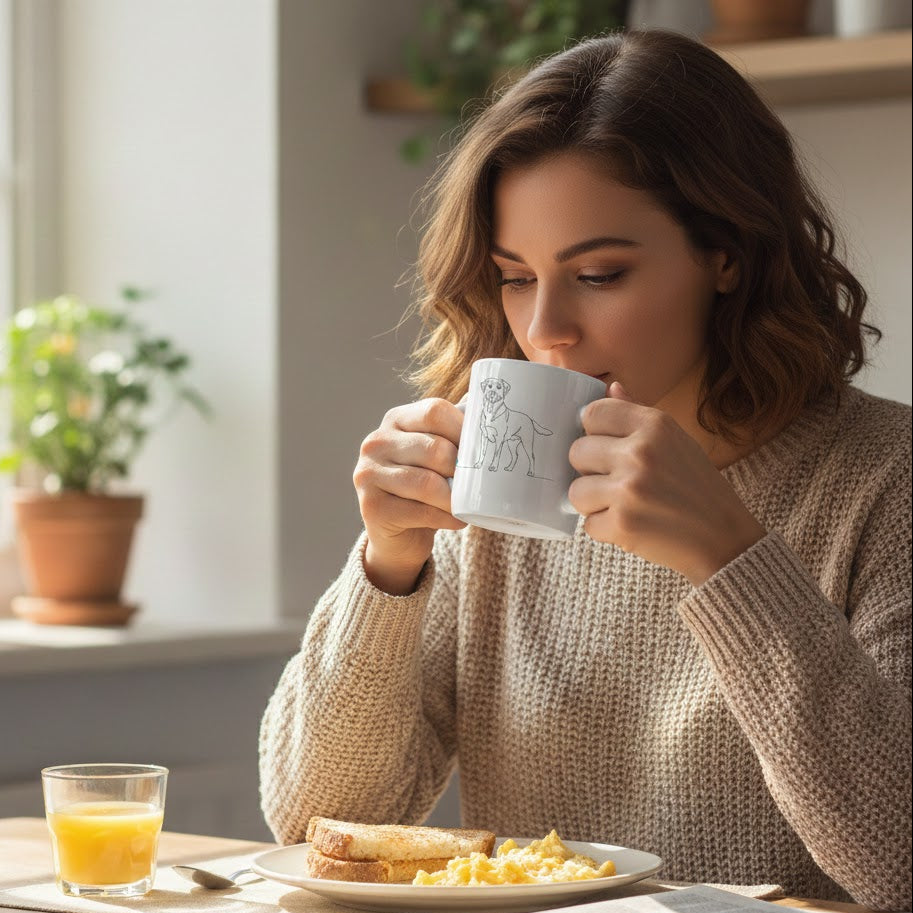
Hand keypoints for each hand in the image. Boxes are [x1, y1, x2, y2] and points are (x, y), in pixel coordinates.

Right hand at [354, 398, 466, 594]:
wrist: (398, 533)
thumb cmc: (425, 488)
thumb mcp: (435, 455)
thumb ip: (455, 436)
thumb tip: (496, 418)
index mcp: (396, 420)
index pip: (434, 411)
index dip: (464, 430)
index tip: (481, 450)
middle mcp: (376, 443)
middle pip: (434, 449)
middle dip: (461, 470)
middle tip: (476, 484)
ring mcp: (368, 474)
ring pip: (427, 483)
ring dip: (455, 499)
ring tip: (467, 505)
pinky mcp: (371, 507)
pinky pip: (420, 511)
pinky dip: (446, 518)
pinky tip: (456, 520)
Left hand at [568, 383, 765, 585]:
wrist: (724, 538)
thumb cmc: (697, 487)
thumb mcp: (676, 440)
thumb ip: (638, 413)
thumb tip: (610, 387)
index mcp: (655, 425)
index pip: (592, 413)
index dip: (592, 432)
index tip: (605, 447)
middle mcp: (641, 452)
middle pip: (577, 452)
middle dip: (589, 470)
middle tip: (615, 482)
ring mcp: (630, 489)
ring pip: (575, 491)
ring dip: (593, 503)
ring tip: (621, 505)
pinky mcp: (622, 524)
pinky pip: (587, 524)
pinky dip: (604, 529)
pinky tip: (630, 525)